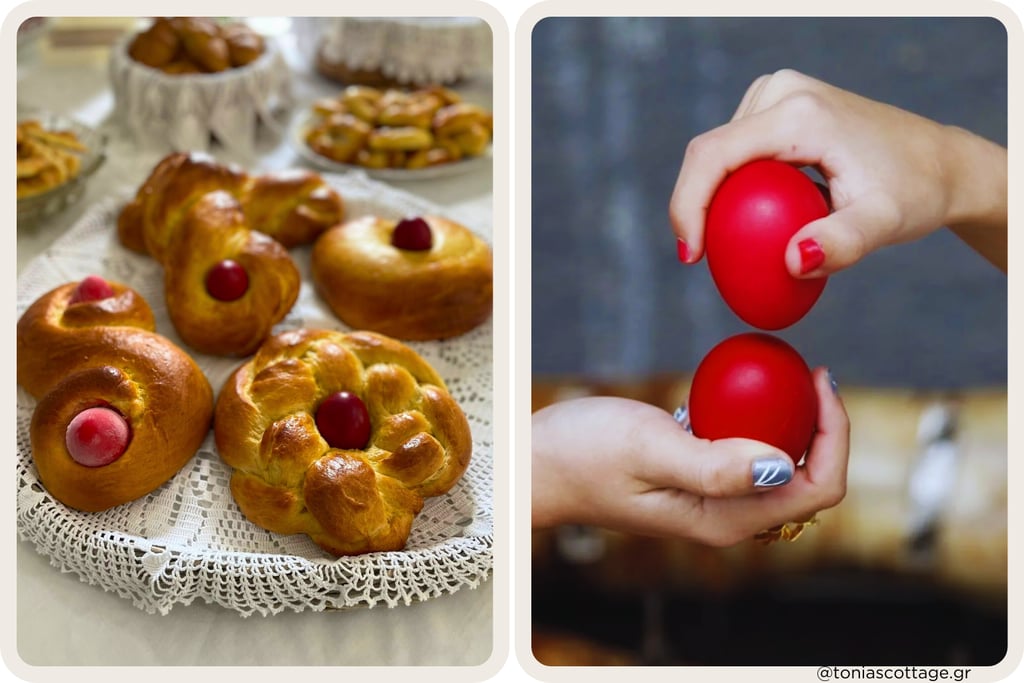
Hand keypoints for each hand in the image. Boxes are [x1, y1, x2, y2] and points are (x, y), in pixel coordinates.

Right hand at [531, 367, 849, 546]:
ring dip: (794, 425)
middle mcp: (726, 519)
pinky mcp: (696, 481)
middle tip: (810, 372)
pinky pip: (748, 454)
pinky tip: (742, 388)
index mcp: (725, 520)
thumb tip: (782, 464)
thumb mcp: (649, 449)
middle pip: (808, 481)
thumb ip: (715, 465)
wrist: (535, 464)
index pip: (816, 489)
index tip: (819, 380)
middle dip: (823, 430)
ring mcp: (712, 502)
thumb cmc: (581, 456)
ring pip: (781, 467)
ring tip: (789, 375)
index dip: (834, 437)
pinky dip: (759, 422)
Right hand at [669, 69, 1006, 273]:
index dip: (688, 205)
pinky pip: (734, 148)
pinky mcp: (779, 104)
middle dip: (692, 207)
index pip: (714, 155)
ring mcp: (778, 93)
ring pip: (716, 150)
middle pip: (707, 151)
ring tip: (726, 242)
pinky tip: (741, 218)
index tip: (691, 256)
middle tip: (702, 260)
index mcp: (798, 114)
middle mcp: (782, 92)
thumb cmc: (914, 192)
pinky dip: (727, 186)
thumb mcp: (884, 224)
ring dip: (709, 197)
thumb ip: (843, 245)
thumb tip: (793, 263)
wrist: (939, 162)